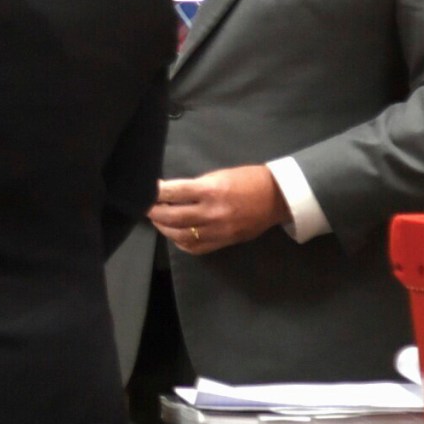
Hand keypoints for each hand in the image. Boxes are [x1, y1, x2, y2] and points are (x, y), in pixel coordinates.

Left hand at [149, 165, 287, 255]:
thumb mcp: (219, 175)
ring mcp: (217, 230)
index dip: (155, 192)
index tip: (145, 190)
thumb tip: (170, 194)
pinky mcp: (223, 242)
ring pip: (180, 235)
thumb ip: (195, 187)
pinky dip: (180, 242)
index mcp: (211, 190)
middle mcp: (212, 212)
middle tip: (145, 207)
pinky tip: (175, 234)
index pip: (173, 193)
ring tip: (158, 220)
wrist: (277, 197)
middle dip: (153, 212)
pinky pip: (195, 247)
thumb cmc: (247, 180)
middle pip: (172, 217)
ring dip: (164, 228)